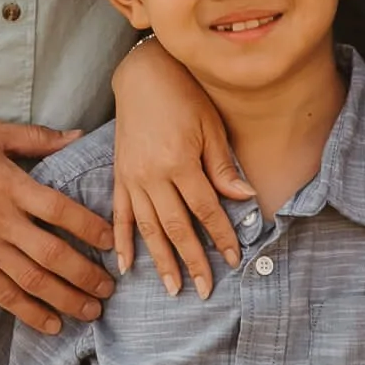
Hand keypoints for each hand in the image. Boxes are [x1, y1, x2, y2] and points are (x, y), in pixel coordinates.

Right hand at [0, 119, 117, 334]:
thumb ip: (36, 138)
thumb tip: (77, 136)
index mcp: (10, 185)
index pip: (60, 210)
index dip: (90, 227)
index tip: (110, 241)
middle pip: (52, 254)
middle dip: (86, 274)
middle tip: (110, 288)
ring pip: (32, 281)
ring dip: (66, 298)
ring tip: (92, 311)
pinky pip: (3, 294)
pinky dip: (30, 312)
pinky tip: (52, 324)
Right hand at [110, 37, 252, 298]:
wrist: (142, 74)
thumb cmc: (183, 94)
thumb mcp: (211, 126)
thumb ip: (223, 167)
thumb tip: (245, 199)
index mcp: (179, 162)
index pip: (205, 210)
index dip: (221, 236)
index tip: (235, 259)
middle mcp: (152, 175)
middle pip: (176, 227)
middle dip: (193, 261)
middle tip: (205, 290)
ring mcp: (132, 178)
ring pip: (148, 228)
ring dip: (161, 261)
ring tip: (173, 288)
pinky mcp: (118, 175)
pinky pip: (120, 215)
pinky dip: (122, 242)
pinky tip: (125, 265)